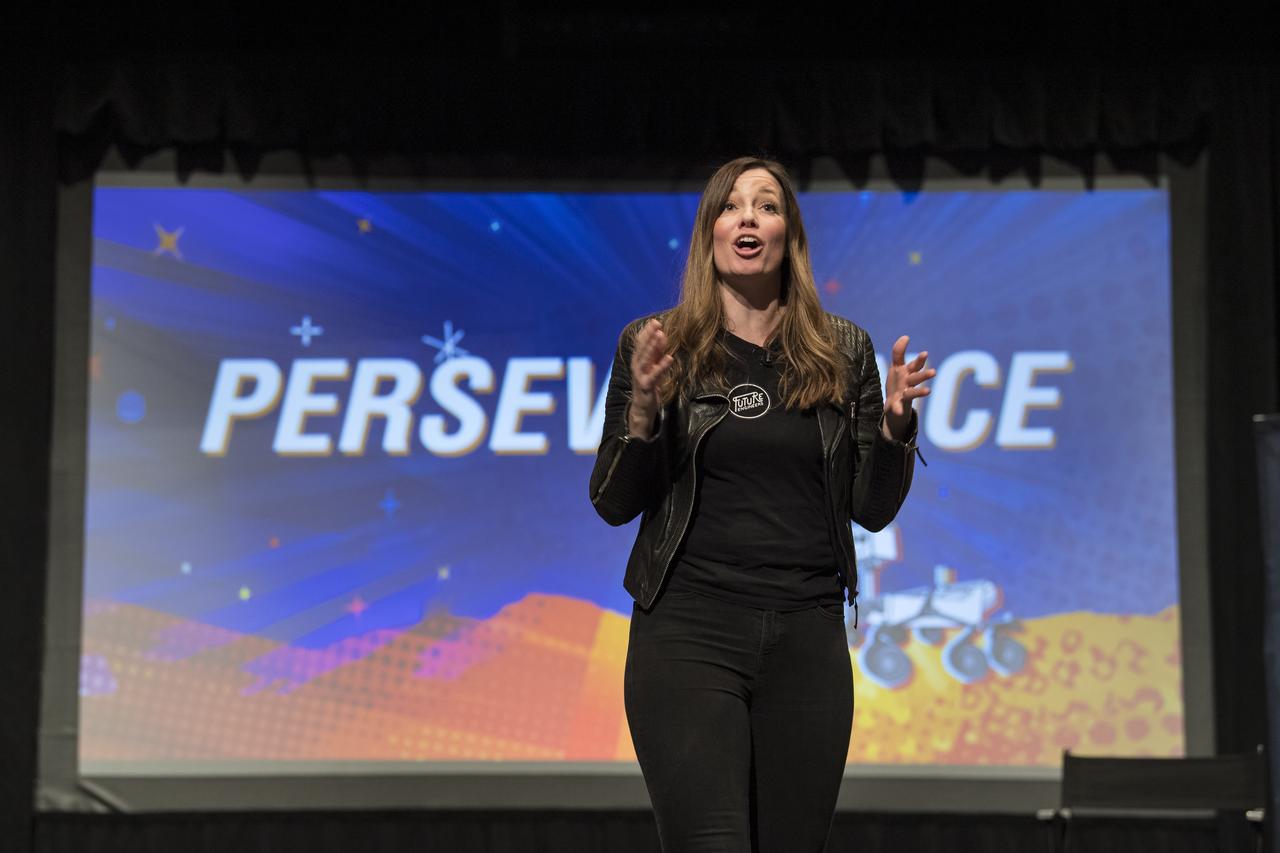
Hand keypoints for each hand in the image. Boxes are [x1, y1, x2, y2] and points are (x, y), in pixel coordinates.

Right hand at [628, 319, 673, 438]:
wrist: (643, 407)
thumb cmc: (649, 384)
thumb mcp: (653, 365)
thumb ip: (656, 352)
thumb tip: (663, 335)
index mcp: (637, 360)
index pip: (640, 342)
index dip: (647, 331)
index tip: (655, 320)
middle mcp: (636, 366)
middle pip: (641, 347)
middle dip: (649, 335)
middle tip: (656, 323)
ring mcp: (640, 376)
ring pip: (645, 358)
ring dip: (653, 346)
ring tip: (661, 335)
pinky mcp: (646, 386)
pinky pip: (655, 374)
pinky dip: (662, 365)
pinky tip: (669, 357)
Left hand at [883, 335, 934, 441]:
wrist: (894, 405)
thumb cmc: (898, 382)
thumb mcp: (896, 367)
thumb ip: (899, 352)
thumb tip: (906, 336)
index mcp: (908, 373)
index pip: (914, 365)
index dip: (919, 360)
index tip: (925, 354)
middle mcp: (908, 383)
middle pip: (916, 378)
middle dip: (924, 375)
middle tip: (934, 372)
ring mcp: (904, 394)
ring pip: (912, 393)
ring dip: (920, 392)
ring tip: (928, 391)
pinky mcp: (897, 405)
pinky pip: (898, 408)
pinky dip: (898, 410)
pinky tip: (897, 412)